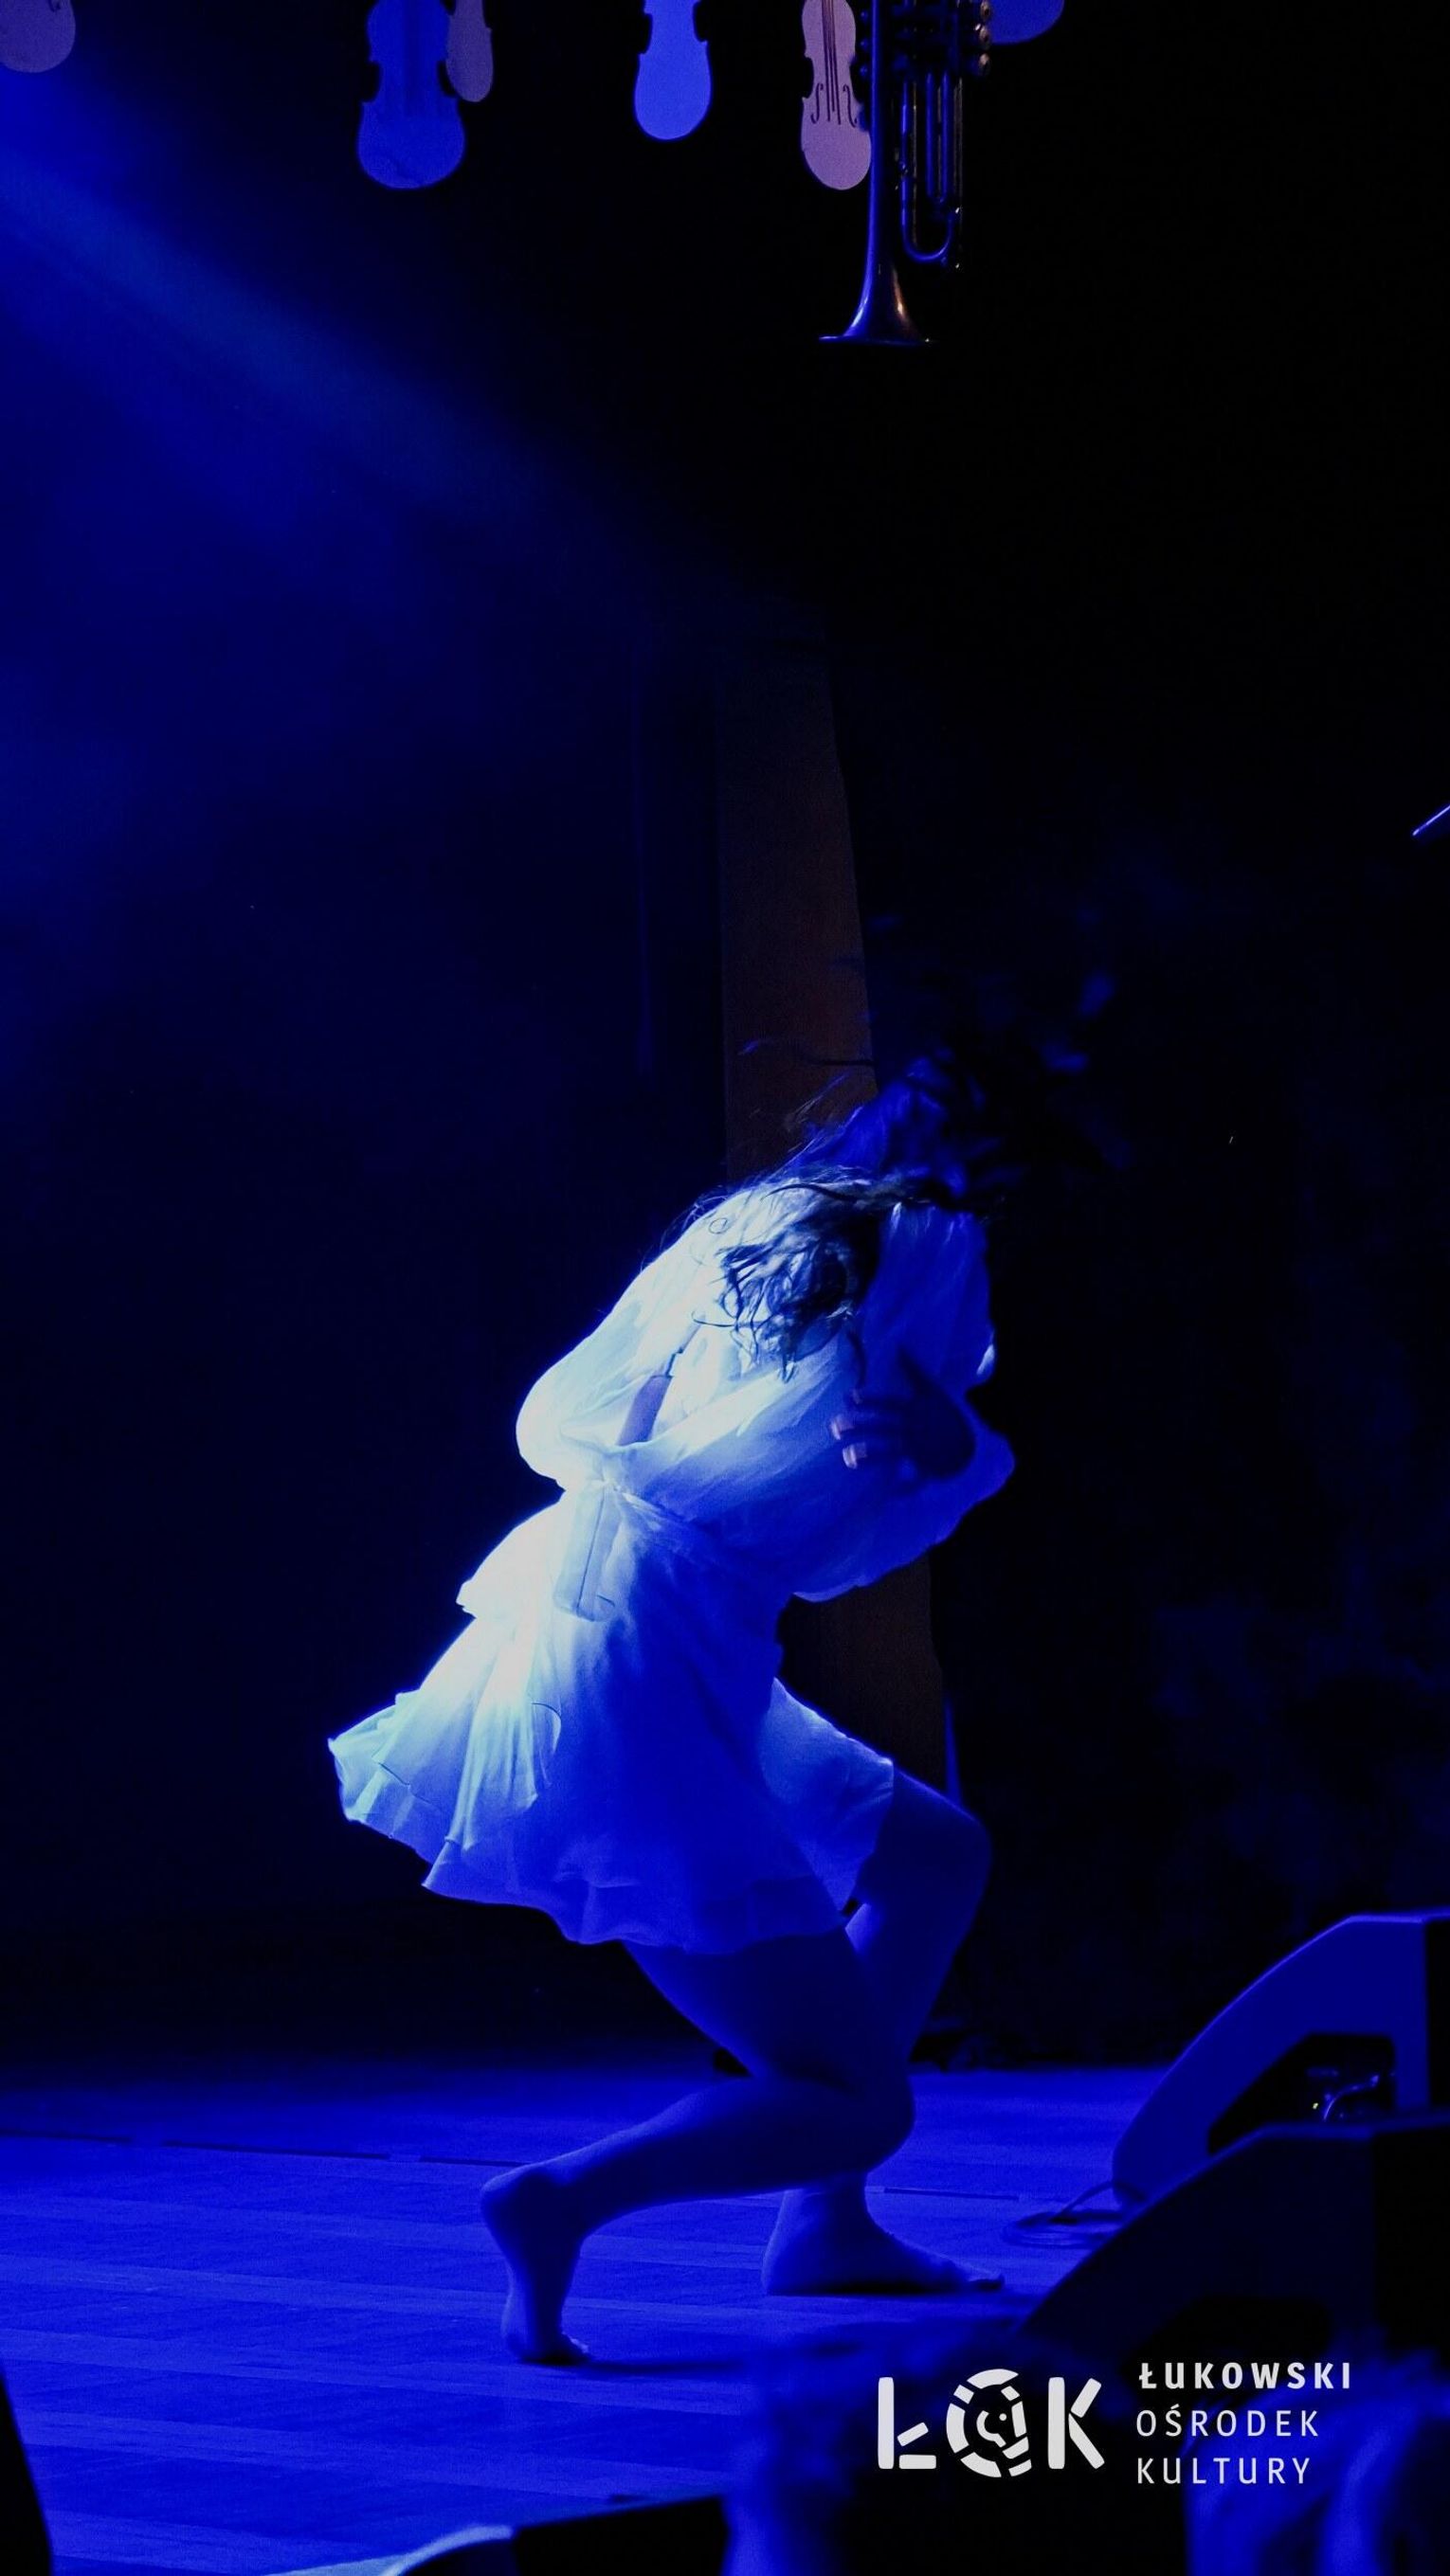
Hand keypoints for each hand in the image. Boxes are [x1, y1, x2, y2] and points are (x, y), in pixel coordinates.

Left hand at [830, 1349, 979, 1482]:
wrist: (974, 1443)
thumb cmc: (949, 1416)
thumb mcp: (935, 1391)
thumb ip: (915, 1370)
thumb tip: (900, 1346)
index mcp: (919, 1409)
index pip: (890, 1402)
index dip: (870, 1399)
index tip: (849, 1397)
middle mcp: (918, 1427)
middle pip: (884, 1426)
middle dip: (860, 1426)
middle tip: (835, 1428)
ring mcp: (922, 1448)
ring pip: (892, 1450)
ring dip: (870, 1455)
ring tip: (848, 1457)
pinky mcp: (928, 1467)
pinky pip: (913, 1478)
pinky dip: (902, 1487)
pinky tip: (884, 1492)